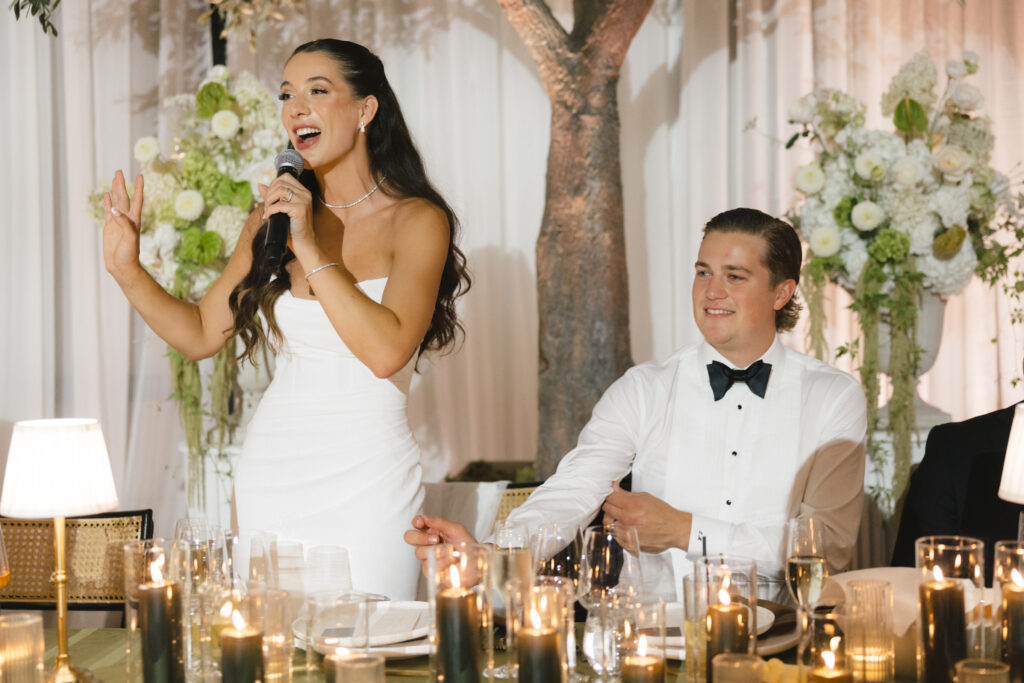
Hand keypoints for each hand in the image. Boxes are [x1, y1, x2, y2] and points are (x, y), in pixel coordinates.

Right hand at [102, 170, 144, 284]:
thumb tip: (115, 209)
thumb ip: (124, 223)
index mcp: (134, 220)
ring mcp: (117, 222)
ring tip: (114, 178)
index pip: (137, 200)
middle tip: (119, 171)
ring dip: (115, 190)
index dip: (138, 188)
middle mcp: (126, 218)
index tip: (140, 176)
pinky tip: (107, 195)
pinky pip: (108, 211)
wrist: (122, 266)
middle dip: (122, 184)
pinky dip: (107, 202)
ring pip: (116, 202)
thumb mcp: (130, 238)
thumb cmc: (129, 254)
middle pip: (124, 197)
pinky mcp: (109, 227)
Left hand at [258, 174, 313, 244]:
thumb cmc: (293, 228)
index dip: (273, 184)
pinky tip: (268, 217)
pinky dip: (270, 211)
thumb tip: (260, 185)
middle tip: (266, 206)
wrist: (304, 243)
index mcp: (303, 191)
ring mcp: (304, 201)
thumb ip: (273, 196)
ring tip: (267, 211)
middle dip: (269, 194)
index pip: (285, 177)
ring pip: (280, 190)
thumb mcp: (282, 209)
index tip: (269, 197)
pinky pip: (279, 205)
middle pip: (281, 182)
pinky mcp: (300, 210)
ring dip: (269, 201)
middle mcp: (305, 194)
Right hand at [404, 514, 475, 563]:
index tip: (422, 523)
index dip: (416, 521)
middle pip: (409, 537)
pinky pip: (428, 565)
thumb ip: (441, 522)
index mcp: (432, 530)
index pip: (417, 523)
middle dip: (420, 537)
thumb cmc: (467, 545)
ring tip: (451, 550)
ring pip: (419, 552)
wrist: (476, 563)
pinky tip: (451, 560)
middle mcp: (427, 543)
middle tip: (436, 539)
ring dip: (436, 550)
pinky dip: (442, 562)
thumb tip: (426, 518)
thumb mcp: (457, 530)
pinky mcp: (430, 570)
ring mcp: (427, 557)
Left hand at [601, 481, 691, 553]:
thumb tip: (613, 486)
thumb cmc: (662, 513)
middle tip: (619, 509)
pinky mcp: (630, 545)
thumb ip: (626, 494)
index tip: (615, 499)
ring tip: (626, 521)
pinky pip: (616, 538)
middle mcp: (627, 520)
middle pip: (606, 512)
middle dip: (611, 508)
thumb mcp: (645, 497)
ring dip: (615, 522)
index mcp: (630, 506)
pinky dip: (619, 534)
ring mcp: (628, 534)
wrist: (675, 529)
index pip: (609, 499)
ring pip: (609, 526)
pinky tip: (629, 530)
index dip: (611, 498)